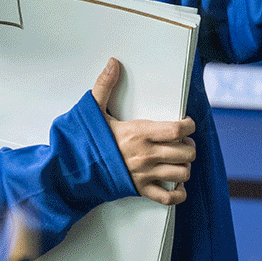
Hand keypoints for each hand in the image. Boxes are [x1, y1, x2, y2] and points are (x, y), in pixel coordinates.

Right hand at [90, 58, 195, 205]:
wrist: (73, 170)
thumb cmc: (85, 141)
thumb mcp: (94, 110)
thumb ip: (105, 86)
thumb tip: (112, 64)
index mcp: (139, 133)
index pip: (177, 130)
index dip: (189, 126)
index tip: (187, 123)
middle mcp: (146, 155)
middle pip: (185, 152)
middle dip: (189, 146)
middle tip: (182, 142)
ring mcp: (145, 174)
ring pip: (182, 173)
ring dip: (184, 166)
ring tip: (178, 159)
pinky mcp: (140, 189)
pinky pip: (168, 197)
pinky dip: (177, 192)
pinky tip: (175, 184)